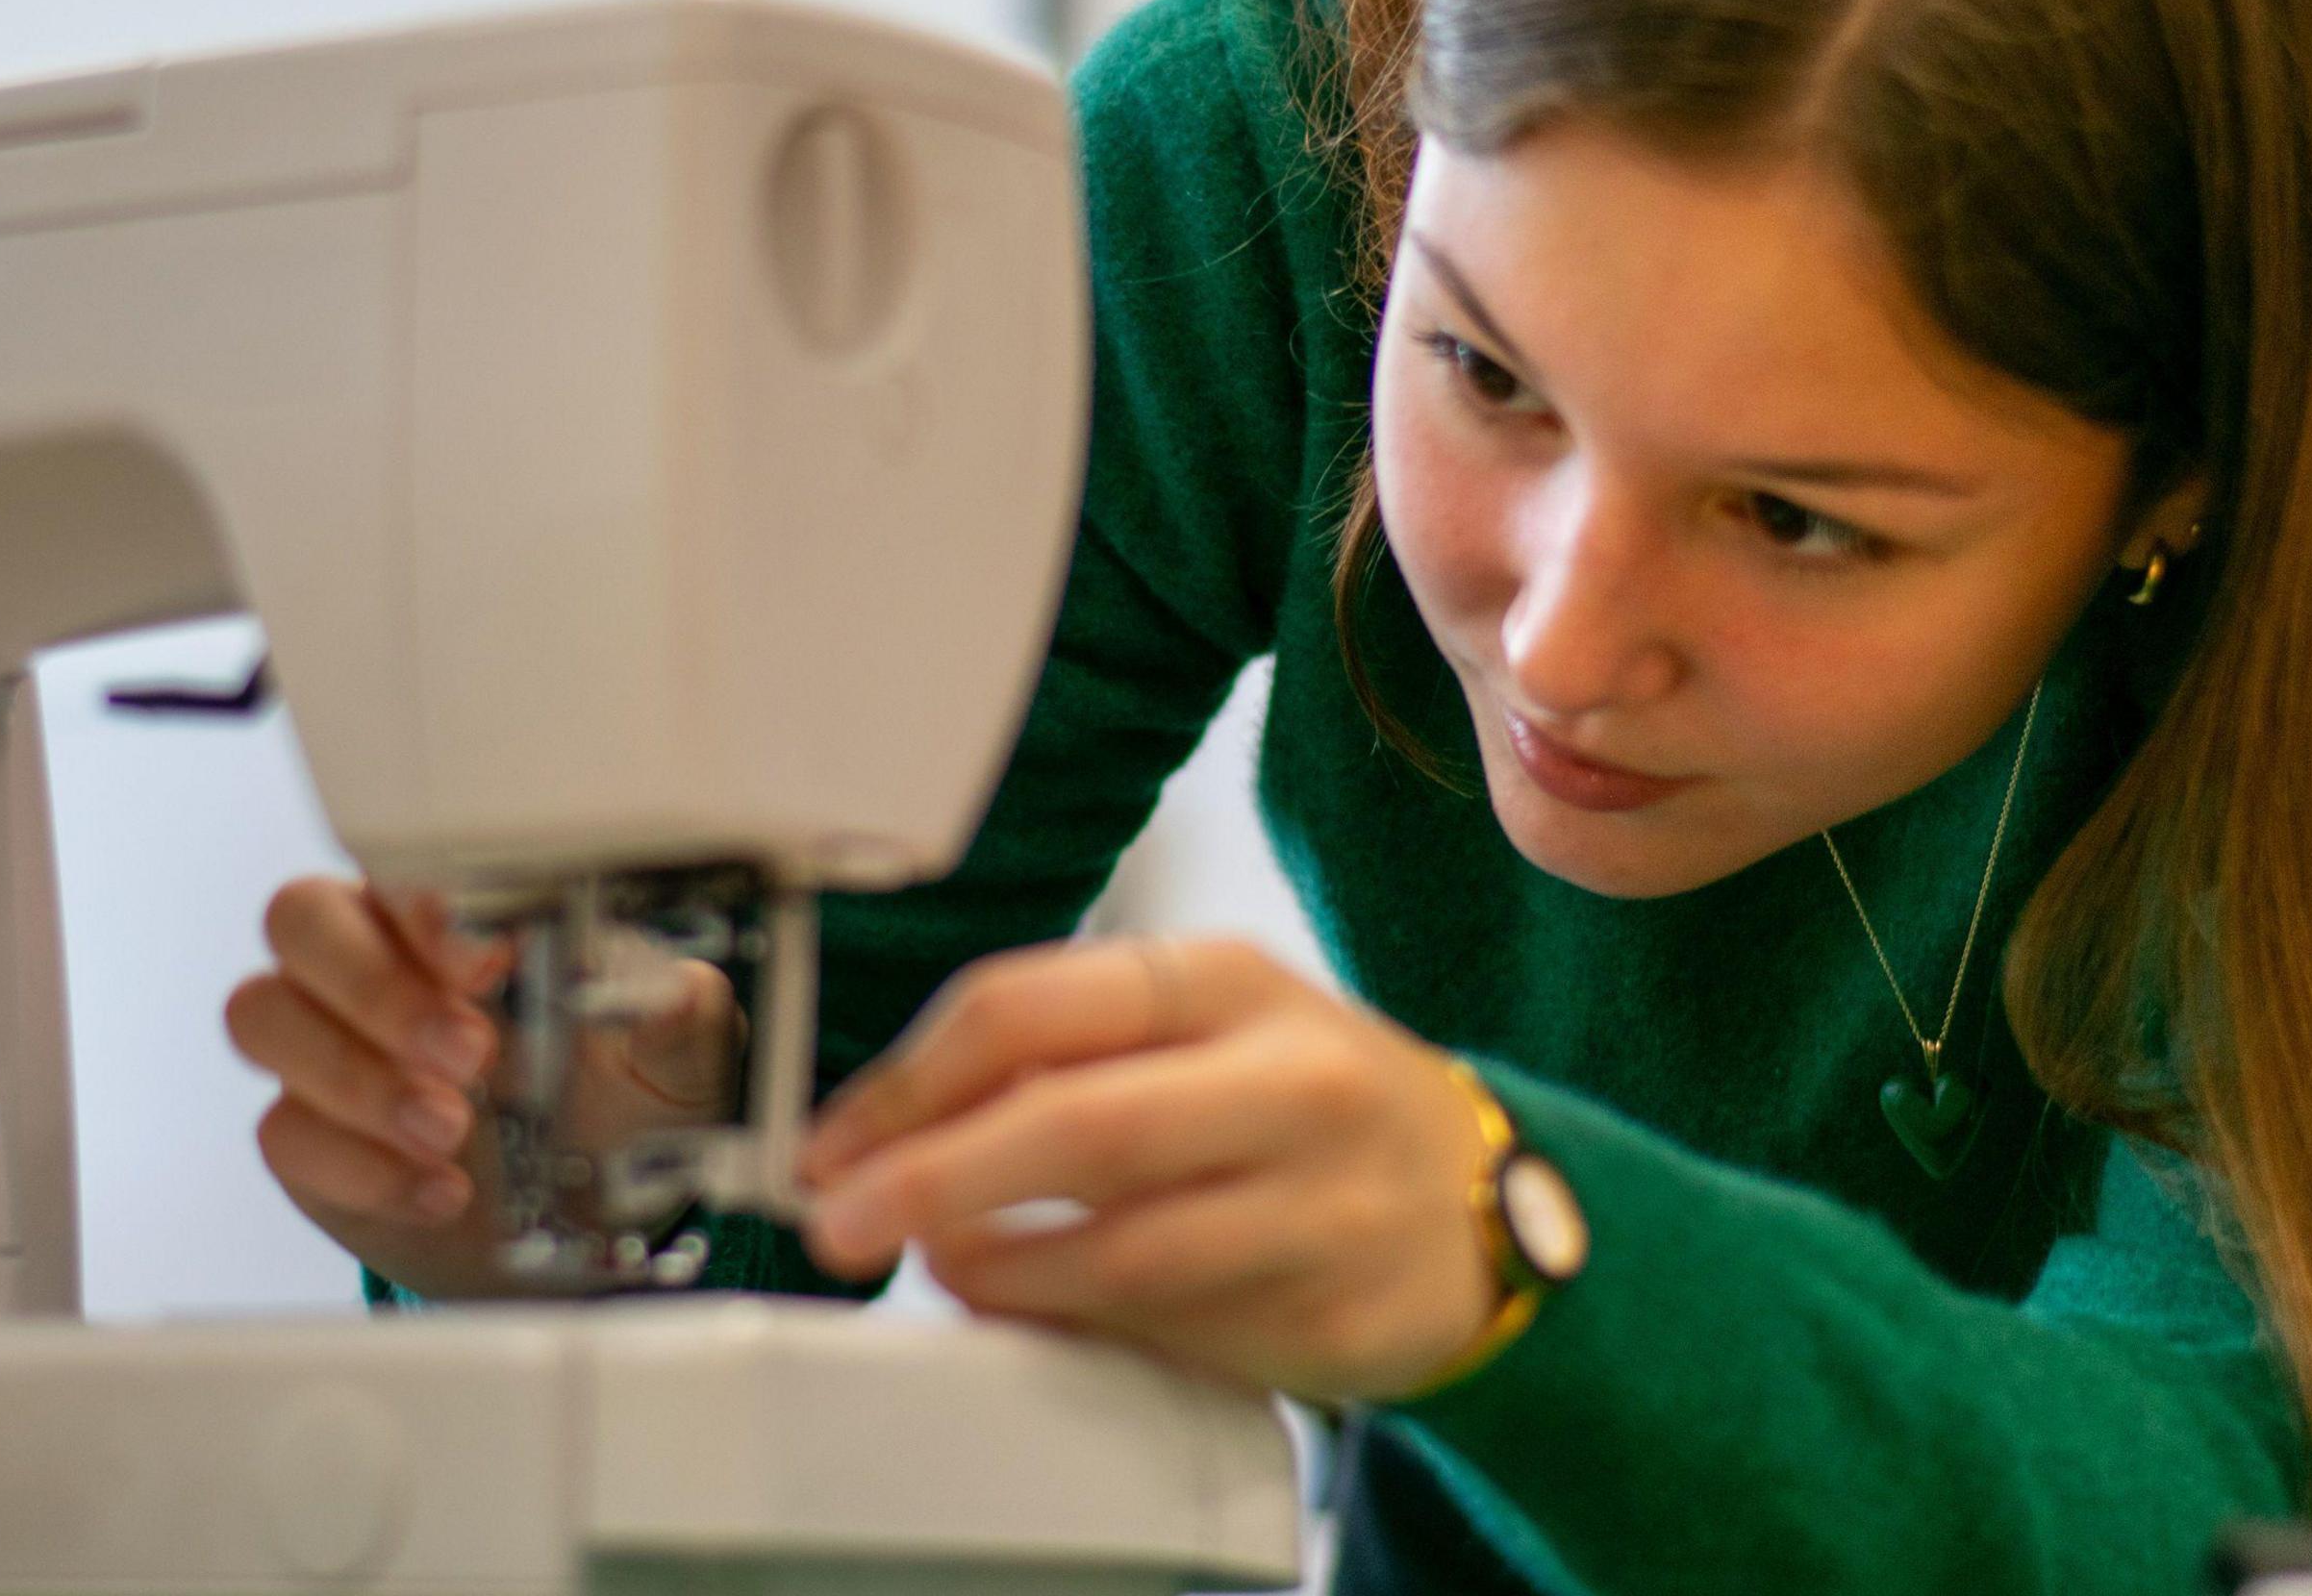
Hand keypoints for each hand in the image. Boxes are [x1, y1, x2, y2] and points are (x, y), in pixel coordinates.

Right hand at [226, 877, 740, 1295]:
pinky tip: (439, 1191)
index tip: (489, 960)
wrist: (584, 1223)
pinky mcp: (309, 1140)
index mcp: (456, 918)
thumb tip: (674, 991)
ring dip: (354, 1076)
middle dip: (375, 986)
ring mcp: (328, 1048)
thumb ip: (677, 1013)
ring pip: (261, 1015)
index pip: (398, 864)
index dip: (424, 904)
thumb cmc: (618, 1102)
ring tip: (450, 1131)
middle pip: (297, 918)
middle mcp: (374, 964)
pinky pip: (280, 1132)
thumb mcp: (674, 1056)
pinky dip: (360, 1168)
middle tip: (471, 1055)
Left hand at [795, 936, 1503, 1402]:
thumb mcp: (1203, 1030)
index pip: (1030, 1005)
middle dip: (931, 1179)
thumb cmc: (1303, 1104)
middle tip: (841, 1223)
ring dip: (1000, 1272)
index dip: (906, 1082)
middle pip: (1075, 1122)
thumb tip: (883, 1130)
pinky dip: (1085, 1327)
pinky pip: (1178, 1330)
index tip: (831, 1143)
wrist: (1481, 1200)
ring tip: (945, 1269)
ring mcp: (1323, 1200)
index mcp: (1227, 980)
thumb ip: (1064, 1054)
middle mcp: (1288, 1077)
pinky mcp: (1336, 1311)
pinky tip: (1045, 1312)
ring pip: (1124, 1248)